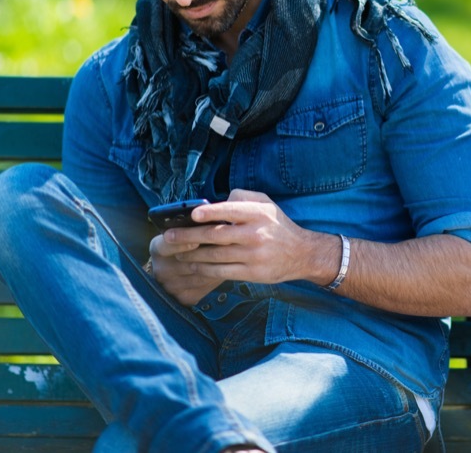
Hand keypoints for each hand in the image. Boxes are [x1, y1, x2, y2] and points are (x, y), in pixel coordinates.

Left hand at [150, 189, 339, 305]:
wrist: (302, 253)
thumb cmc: (277, 225)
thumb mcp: (266, 203)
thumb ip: (241, 196)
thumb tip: (215, 200)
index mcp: (257, 213)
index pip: (230, 211)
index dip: (210, 212)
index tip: (192, 214)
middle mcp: (255, 234)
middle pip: (216, 235)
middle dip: (189, 236)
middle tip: (169, 237)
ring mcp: (253, 255)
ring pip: (214, 255)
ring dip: (192, 254)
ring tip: (176, 252)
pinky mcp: (251, 273)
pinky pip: (221, 272)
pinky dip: (203, 269)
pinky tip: (193, 265)